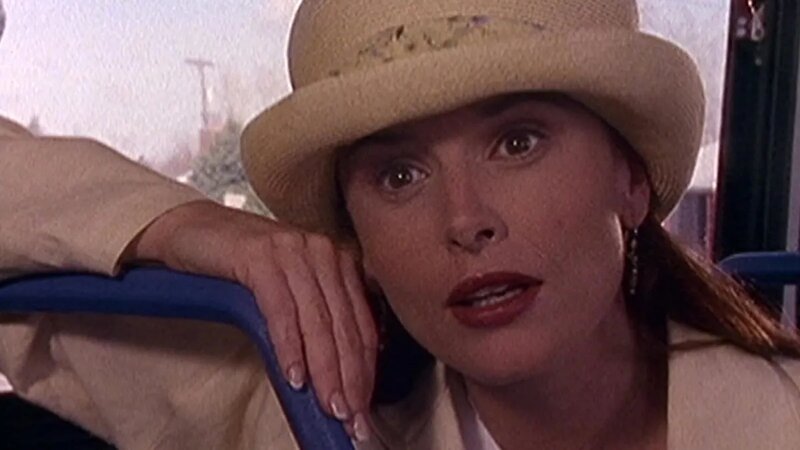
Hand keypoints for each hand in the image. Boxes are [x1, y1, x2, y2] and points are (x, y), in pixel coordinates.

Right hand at [125, 200, 377, 440]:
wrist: (194, 230)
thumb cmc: (245, 266)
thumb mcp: (293, 289)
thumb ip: (322, 317)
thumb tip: (348, 370)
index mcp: (338, 261)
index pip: (361, 325)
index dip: (366, 371)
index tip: (365, 409)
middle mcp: (322, 252)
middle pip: (344, 326)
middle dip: (350, 378)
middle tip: (352, 418)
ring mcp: (292, 251)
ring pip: (317, 321)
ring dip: (325, 370)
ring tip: (328, 405)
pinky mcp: (260, 256)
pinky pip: (281, 309)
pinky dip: (288, 346)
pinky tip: (293, 376)